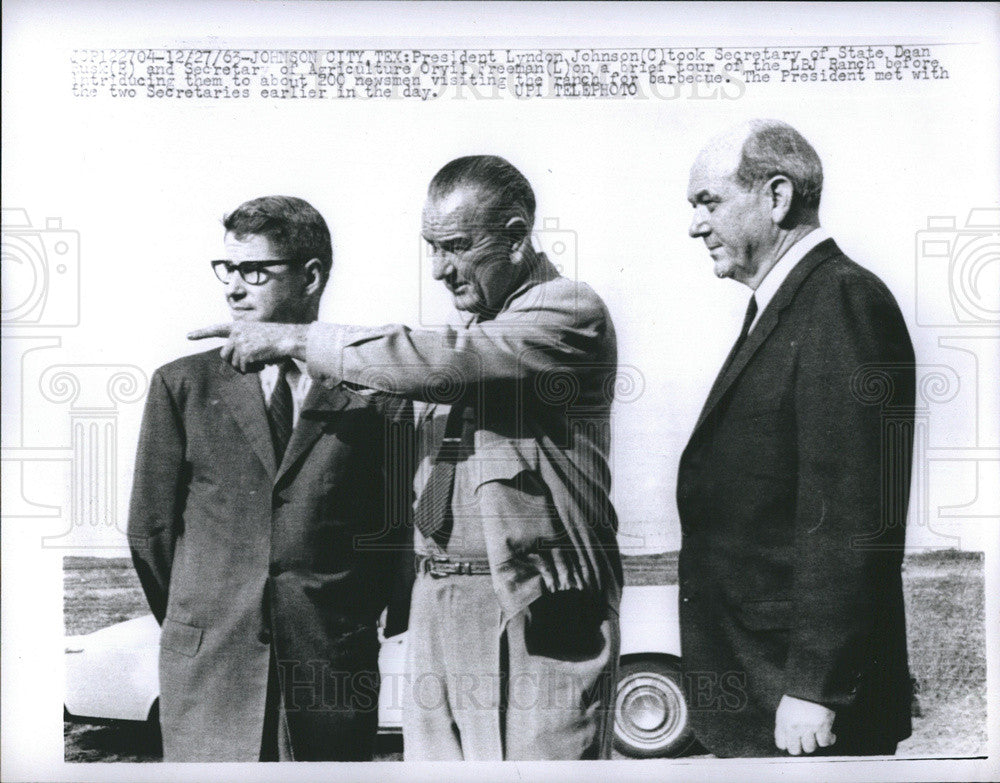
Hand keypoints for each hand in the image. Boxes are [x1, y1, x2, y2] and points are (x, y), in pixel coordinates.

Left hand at [188, 322, 308, 373]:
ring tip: (259, 363)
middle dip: (234, 363)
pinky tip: (263, 364)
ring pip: (234, 364)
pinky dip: (253, 370)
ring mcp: (240, 343)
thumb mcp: (257, 336)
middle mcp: (236, 333)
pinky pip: (244, 368)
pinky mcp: (245, 353)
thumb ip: (243, 344)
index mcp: (239, 326)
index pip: (216, 329)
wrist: (288, 339)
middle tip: (248, 366)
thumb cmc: (277, 339)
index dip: (202, 333)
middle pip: (224, 355)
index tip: (188, 336)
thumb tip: (237, 364)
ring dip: (246, 368)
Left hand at [774, 694, 835, 754]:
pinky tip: (830, 735)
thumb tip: (788, 738)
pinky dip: (829, 740)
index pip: (781, 743)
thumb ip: (785, 723)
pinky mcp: (822, 726)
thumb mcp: (785, 707)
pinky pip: (825, 742)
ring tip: (818, 735)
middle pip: (795, 750)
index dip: (788, 743)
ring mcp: (807, 728)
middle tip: (807, 740)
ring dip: (815, 743)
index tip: (795, 741)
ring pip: (810, 748)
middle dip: (801, 747)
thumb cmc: (799, 693)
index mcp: (782, 720)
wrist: (812, 681)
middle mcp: (793, 726)